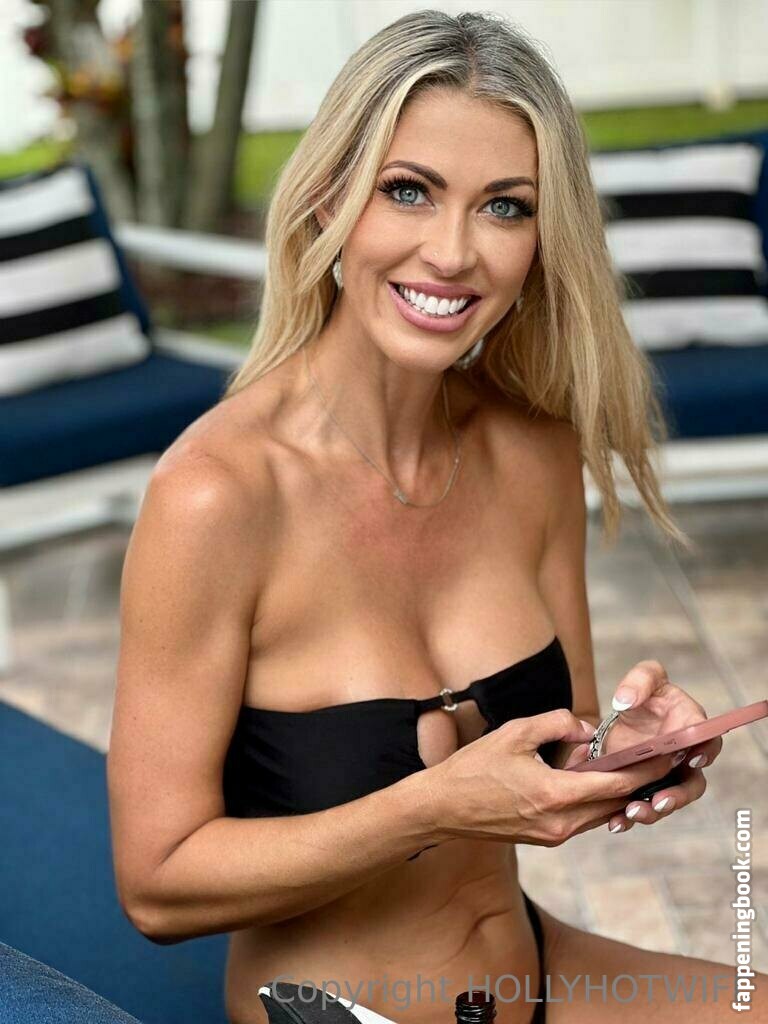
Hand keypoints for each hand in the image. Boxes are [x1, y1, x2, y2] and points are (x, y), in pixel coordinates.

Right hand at [420, 708, 694, 847]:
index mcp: (555, 796)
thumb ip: (557, 723)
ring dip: (619, 795)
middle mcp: (560, 824)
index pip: (616, 785)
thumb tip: (587, 727)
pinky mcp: (545, 839)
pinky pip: (583, 820)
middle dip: (640, 782)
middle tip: (661, 758)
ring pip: (601, 815)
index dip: (645, 768)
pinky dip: (596, 802)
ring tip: (637, 769)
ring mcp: (553, 836)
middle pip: (615, 804)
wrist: (442, 808)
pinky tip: (599, 783)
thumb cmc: (473, 768)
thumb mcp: (515, 733)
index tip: (667, 753)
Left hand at [565, 660, 722, 832]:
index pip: (708, 742)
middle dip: (678, 795)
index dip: (704, 753)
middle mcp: (684, 757)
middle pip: (692, 783)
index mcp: (691, 727)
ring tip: (632, 813)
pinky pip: (643, 807)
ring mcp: (666, 777)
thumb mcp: (645, 677)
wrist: (621, 715)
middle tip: (659, 800)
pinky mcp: (645, 788)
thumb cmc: (644, 692)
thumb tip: (624, 700)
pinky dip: (629, 818)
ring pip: (668, 800)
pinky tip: (615, 823)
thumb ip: (639, 681)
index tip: (690, 759)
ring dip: (654, 811)